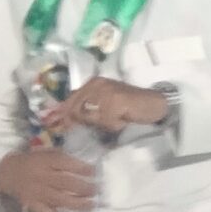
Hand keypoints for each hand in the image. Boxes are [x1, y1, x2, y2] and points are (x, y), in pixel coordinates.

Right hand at [0, 146, 97, 211]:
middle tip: (96, 191)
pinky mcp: (33, 203)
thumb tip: (85, 166)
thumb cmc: (33, 161)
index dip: (82, 168)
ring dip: (77, 204)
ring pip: (60, 199)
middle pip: (66, 183)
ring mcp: (38, 192)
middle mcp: (43, 177)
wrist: (7, 172)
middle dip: (84, 188)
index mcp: (46, 162)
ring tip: (91, 206)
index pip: (66, 163)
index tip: (94, 172)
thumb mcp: (46, 153)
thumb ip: (63, 157)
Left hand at [39, 77, 171, 136]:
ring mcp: (107, 91)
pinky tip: (122, 121)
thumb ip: (87, 110)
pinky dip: (113, 125)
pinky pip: (106, 120)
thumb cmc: (130, 107)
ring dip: (102, 124)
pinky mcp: (116, 101)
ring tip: (115, 121)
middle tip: (90, 127)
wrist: (155, 104)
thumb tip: (65, 121)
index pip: (71, 100)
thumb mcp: (105, 106)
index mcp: (93, 84)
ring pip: (91, 117)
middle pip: (77, 109)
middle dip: (80, 121)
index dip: (62, 114)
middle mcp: (97, 84)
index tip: (55, 126)